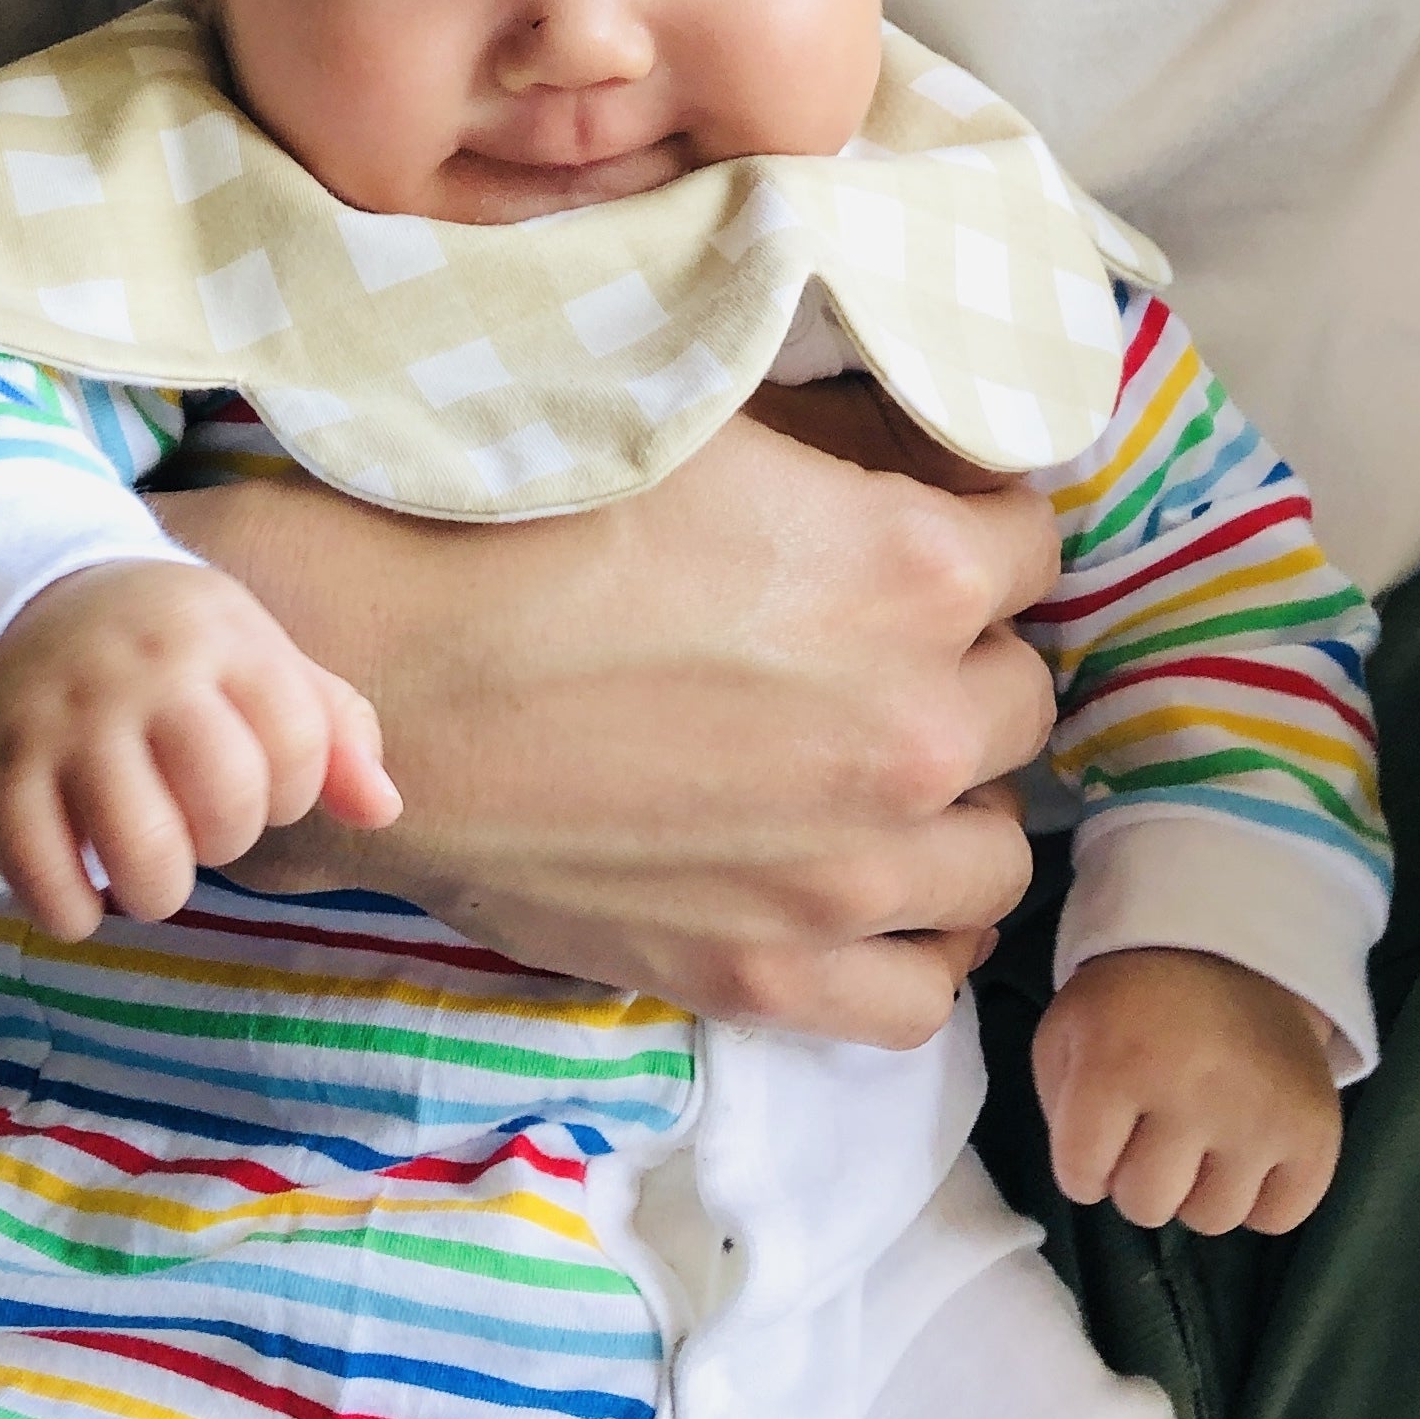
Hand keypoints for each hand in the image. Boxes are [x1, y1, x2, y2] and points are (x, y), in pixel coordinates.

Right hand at [0, 560, 399, 937]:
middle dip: (224, 840)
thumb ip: (331, 725)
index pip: (299, 747)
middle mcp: (140, 670)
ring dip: (157, 891)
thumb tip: (383, 808)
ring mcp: (62, 720)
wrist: (18, 601)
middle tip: (192, 822)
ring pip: (144, 857)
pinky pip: (51, 885)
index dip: (290, 790)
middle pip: (228, 805)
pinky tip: (80, 887)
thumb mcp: (254, 655)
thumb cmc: (167, 650)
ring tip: (146, 866)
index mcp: (219, 634)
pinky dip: (75, 913)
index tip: (255, 782)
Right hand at [156, 408, 1060, 1048]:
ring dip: (953, 805)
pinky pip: (923, 991)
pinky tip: (864, 888)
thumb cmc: (526, 525)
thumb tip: (939, 471)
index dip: (973, 534)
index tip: (921, 539)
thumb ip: (854, 453)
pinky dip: (911, 940)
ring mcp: (851, 871)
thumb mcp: (709, 427)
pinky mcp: (772, 972)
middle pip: (1022, 699)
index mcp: (915, 571)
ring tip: (873, 774)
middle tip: (874, 651)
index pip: (1034, 547)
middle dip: (962, 665)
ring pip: (997, 850)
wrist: (386, 673)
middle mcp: (916, 730)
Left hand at [1031, 946, 1342, 1234]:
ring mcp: (1258, 1117)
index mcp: (1116, 1066)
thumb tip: (1093, 1182)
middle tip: (1152, 1130)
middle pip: (1145, 1207)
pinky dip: (1261, 1198)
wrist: (1228, 950)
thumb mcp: (1068, 1031)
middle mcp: (1191, 1095)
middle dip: (1138, 1177)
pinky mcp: (1313, 1131)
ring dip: (1198, 1190)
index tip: (1101, 1130)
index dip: (1083, 1163)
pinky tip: (1247, 1152)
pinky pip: (1278, 1218)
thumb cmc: (1132, 1002)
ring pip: (1211, 1220)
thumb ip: (1060, 1111)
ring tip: (1200, 1136)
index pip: (1081, 1178)